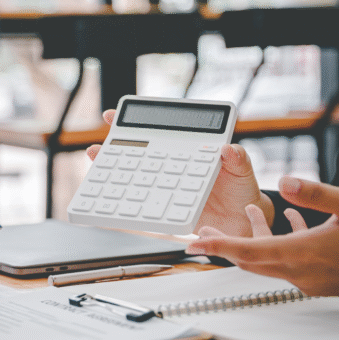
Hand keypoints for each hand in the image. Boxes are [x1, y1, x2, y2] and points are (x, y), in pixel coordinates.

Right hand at [87, 110, 273, 236]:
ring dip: (114, 175)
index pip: (157, 132)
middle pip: (137, 154)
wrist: (241, 222)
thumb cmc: (241, 190)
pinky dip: (128, 202)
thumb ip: (236, 158)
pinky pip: (144, 204)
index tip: (111, 117)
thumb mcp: (242, 169)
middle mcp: (171, 167)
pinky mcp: (165, 207)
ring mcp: (166, 187)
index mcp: (186, 150)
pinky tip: (115, 200)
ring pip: (135, 178)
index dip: (133, 124)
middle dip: (113, 149)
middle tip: (96, 148)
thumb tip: (227, 148)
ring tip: (99, 170)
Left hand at [186, 177, 338, 295]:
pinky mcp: (320, 278)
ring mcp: (310, 279)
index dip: (217, 247)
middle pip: (249, 259)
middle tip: (201, 233)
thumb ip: (316, 196)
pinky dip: (279, 242)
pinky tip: (288, 221)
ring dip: (252, 240)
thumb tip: (284, 181)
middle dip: (223, 245)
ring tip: (242, 216)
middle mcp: (300, 272)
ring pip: (269, 259)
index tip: (191, 246)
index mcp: (302, 255)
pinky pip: (288, 260)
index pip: (247, 251)